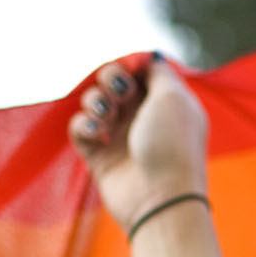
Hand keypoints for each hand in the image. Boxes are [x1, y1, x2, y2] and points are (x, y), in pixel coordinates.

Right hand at [68, 58, 209, 233]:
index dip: (131, 64)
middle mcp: (143, 117)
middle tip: (120, 93)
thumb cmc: (172, 145)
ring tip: (107, 117)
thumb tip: (147, 57)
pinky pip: (81, 128)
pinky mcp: (99, 156)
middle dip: (110, 78)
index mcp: (166, 102)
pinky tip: (97, 134)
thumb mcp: (174, 97)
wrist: (160, 199)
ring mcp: (120, 136)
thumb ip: (158, 71)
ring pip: (94, 102)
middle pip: (115, 81)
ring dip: (95, 101)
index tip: (130, 69)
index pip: (141, 71)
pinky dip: (84, 125)